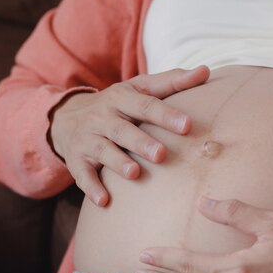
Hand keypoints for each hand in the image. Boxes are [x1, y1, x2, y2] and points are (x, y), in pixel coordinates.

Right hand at [49, 66, 209, 205]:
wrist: (67, 116)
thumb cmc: (118, 104)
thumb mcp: (140, 88)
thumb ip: (172, 82)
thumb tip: (206, 71)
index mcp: (121, 98)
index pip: (146, 105)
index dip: (166, 115)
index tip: (187, 125)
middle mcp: (102, 117)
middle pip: (123, 129)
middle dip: (141, 142)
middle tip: (161, 154)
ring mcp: (87, 138)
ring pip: (102, 150)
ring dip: (117, 162)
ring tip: (134, 173)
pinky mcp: (76, 159)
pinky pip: (82, 174)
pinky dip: (91, 188)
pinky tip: (104, 201)